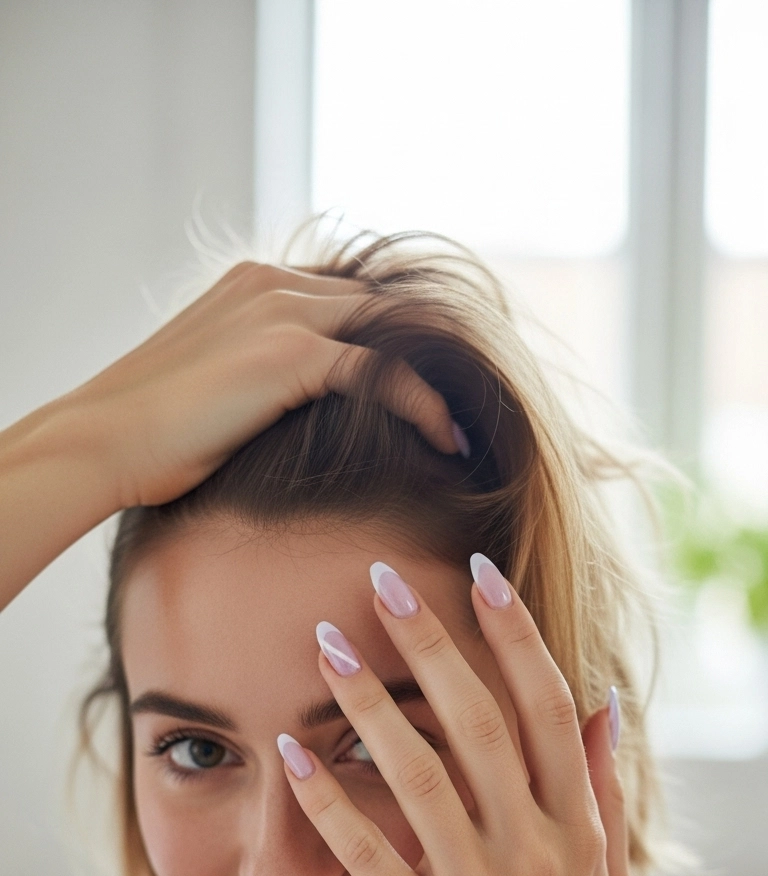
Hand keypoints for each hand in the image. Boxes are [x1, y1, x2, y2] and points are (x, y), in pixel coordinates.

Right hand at [62, 263, 458, 510]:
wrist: (103, 441)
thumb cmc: (152, 435)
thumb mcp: (215, 389)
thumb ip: (264, 379)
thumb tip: (301, 417)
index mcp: (256, 284)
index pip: (357, 297)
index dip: (405, 341)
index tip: (444, 384)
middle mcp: (275, 283)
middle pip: (388, 304)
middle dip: (441, 352)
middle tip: (481, 400)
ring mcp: (281, 311)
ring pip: (395, 330)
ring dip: (445, 376)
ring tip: (477, 422)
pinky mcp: (288, 353)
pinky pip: (381, 370)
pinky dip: (423, 404)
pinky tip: (447, 440)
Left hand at [278, 558, 630, 875]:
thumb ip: (603, 794)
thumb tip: (603, 705)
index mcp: (580, 832)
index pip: (548, 709)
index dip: (513, 636)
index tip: (477, 576)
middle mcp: (538, 854)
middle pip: (478, 723)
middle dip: (428, 643)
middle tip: (380, 582)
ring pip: (419, 775)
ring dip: (366, 703)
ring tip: (323, 647)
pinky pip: (369, 853)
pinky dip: (328, 800)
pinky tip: (292, 753)